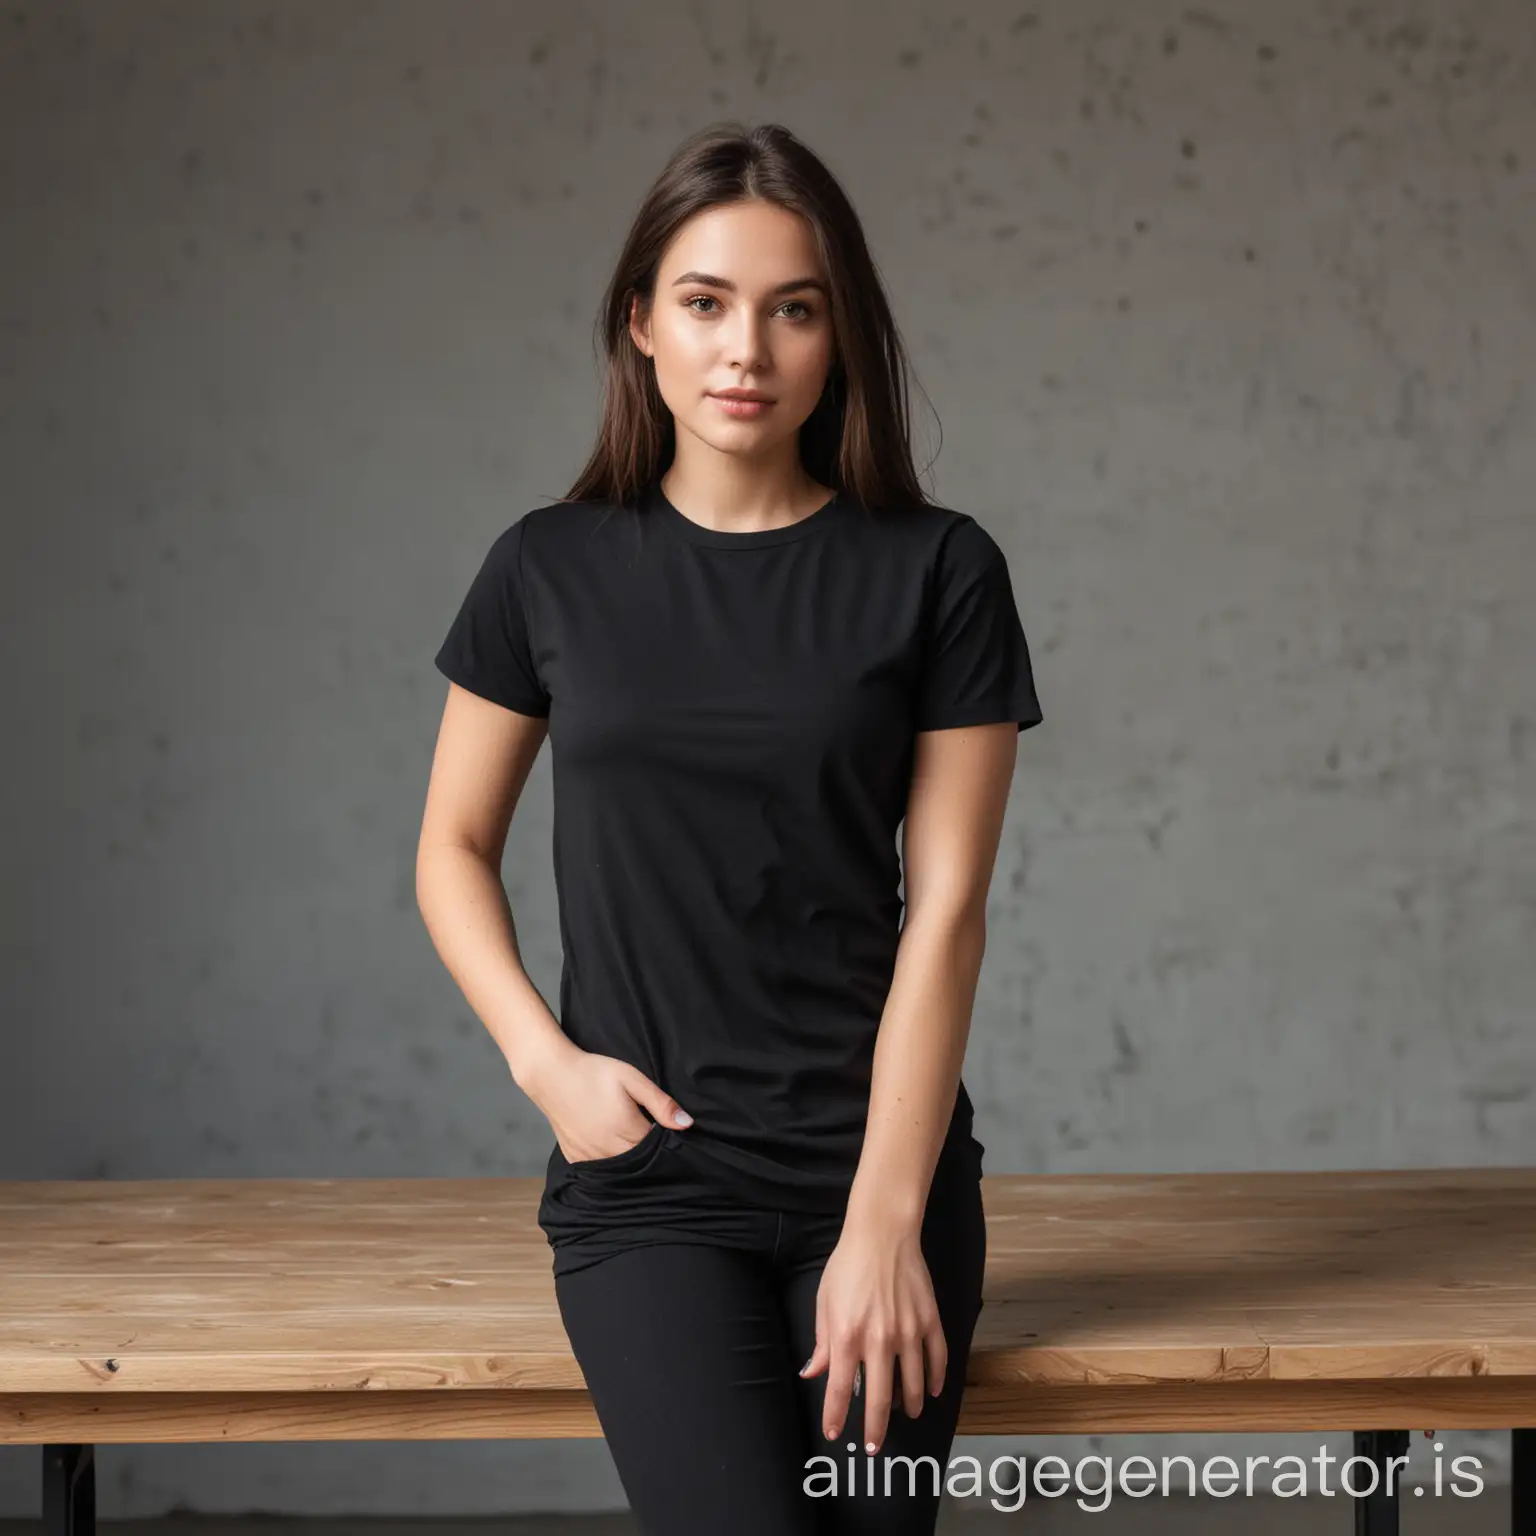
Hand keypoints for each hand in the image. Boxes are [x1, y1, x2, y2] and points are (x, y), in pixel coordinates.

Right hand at [523, 1045, 692, 1163]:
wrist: (551, 1074)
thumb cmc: (594, 1072)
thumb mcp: (632, 1079)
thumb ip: (660, 1103)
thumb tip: (687, 1124)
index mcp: (628, 1132)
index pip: (658, 1149)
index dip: (666, 1141)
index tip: (666, 1129)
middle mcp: (609, 1151)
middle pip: (640, 1163)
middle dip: (650, 1153)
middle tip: (648, 1131)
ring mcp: (590, 1157)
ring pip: (620, 1169)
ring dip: (630, 1159)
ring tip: (628, 1136)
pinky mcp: (575, 1158)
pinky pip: (599, 1168)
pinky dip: (609, 1161)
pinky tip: (610, 1145)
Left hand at [798, 1217, 946, 1452]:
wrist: (882, 1234)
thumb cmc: (848, 1265)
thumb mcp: (824, 1302)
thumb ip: (822, 1342)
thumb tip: (814, 1373)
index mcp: (847, 1336)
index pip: (840, 1390)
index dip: (836, 1416)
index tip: (834, 1433)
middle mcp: (879, 1341)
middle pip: (880, 1399)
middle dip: (875, 1429)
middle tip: (874, 1446)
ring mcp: (908, 1333)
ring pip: (913, 1385)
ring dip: (909, 1407)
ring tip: (905, 1416)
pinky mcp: (929, 1321)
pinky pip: (936, 1359)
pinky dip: (936, 1380)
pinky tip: (932, 1391)